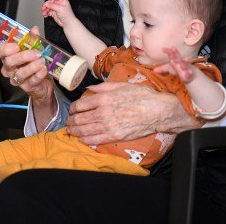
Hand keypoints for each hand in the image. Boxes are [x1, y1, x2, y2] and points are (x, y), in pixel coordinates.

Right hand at [0, 26, 51, 102]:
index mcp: (8, 56)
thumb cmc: (34, 63)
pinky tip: (44, 69)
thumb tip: (34, 30)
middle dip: (22, 56)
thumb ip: (33, 39)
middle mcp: (9, 69)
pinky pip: (31, 81)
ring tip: (41, 61)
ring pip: (19, 74)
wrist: (44, 81)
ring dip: (32, 66)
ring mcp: (17, 79)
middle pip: (9, 62)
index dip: (5, 49)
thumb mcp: (34, 48)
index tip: (16, 45)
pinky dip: (38, 74)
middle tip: (35, 53)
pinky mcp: (27, 87)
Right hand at [41, 0, 74, 26]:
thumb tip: (47, 4)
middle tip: (44, 8)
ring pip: (48, 7)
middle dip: (46, 4)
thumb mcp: (60, 9)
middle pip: (50, 1)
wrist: (68, 23)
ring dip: (45, 9)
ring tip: (44, 13)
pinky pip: (47, 11)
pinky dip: (45, 13)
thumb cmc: (68, 16)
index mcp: (62, 0)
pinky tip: (45, 15)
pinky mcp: (53, 13)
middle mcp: (58, 4)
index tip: (51, 2)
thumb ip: (53, 5)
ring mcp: (55, 8)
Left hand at [66, 82, 199, 145]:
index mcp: (103, 98)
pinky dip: (85, 140)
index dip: (73, 108)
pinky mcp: (114, 136)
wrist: (157, 111)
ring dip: (75, 131)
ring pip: (85, 130)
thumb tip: (90, 89)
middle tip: (68, 122)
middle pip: (80, 119)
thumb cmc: (141, 96)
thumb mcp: (121, 85)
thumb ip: (103, 87)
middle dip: (71, 121)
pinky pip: (95, 139)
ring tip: (71, 131)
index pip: (81, 105)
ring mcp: (108, 125)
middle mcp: (103, 112)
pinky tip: (81, 139)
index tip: (72, 110)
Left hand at [153, 47, 194, 82]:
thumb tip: (154, 70)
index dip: (168, 51)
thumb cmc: (178, 69)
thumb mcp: (170, 69)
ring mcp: (185, 68)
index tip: (163, 49)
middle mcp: (181, 63)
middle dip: (176, 53)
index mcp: (176, 60)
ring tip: (186, 59)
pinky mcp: (189, 74)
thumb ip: (162, 68)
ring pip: (185, 64)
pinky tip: (190, 72)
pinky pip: (190, 73)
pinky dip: (190, 73)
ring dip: (185, 62)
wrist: (190, 75)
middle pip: (178, 57)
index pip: (171, 54)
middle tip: (173, 48)